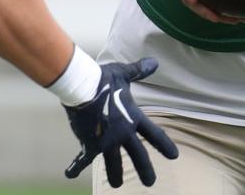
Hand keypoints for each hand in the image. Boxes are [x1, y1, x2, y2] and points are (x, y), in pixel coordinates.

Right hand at [63, 58, 177, 186]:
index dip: (164, 145)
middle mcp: (122, 133)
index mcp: (133, 117)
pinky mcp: (89, 143)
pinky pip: (82, 158)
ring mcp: (106, 141)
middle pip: (138, 156)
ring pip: (113, 164)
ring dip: (115, 175)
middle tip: (150, 183)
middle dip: (145, 171)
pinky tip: (70, 175)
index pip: (154, 134)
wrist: (82, 86)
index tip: (174, 156)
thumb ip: (138, 70)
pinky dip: (75, 166)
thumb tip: (155, 61)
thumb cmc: (103, 78)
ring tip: (116, 184)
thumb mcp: (123, 74)